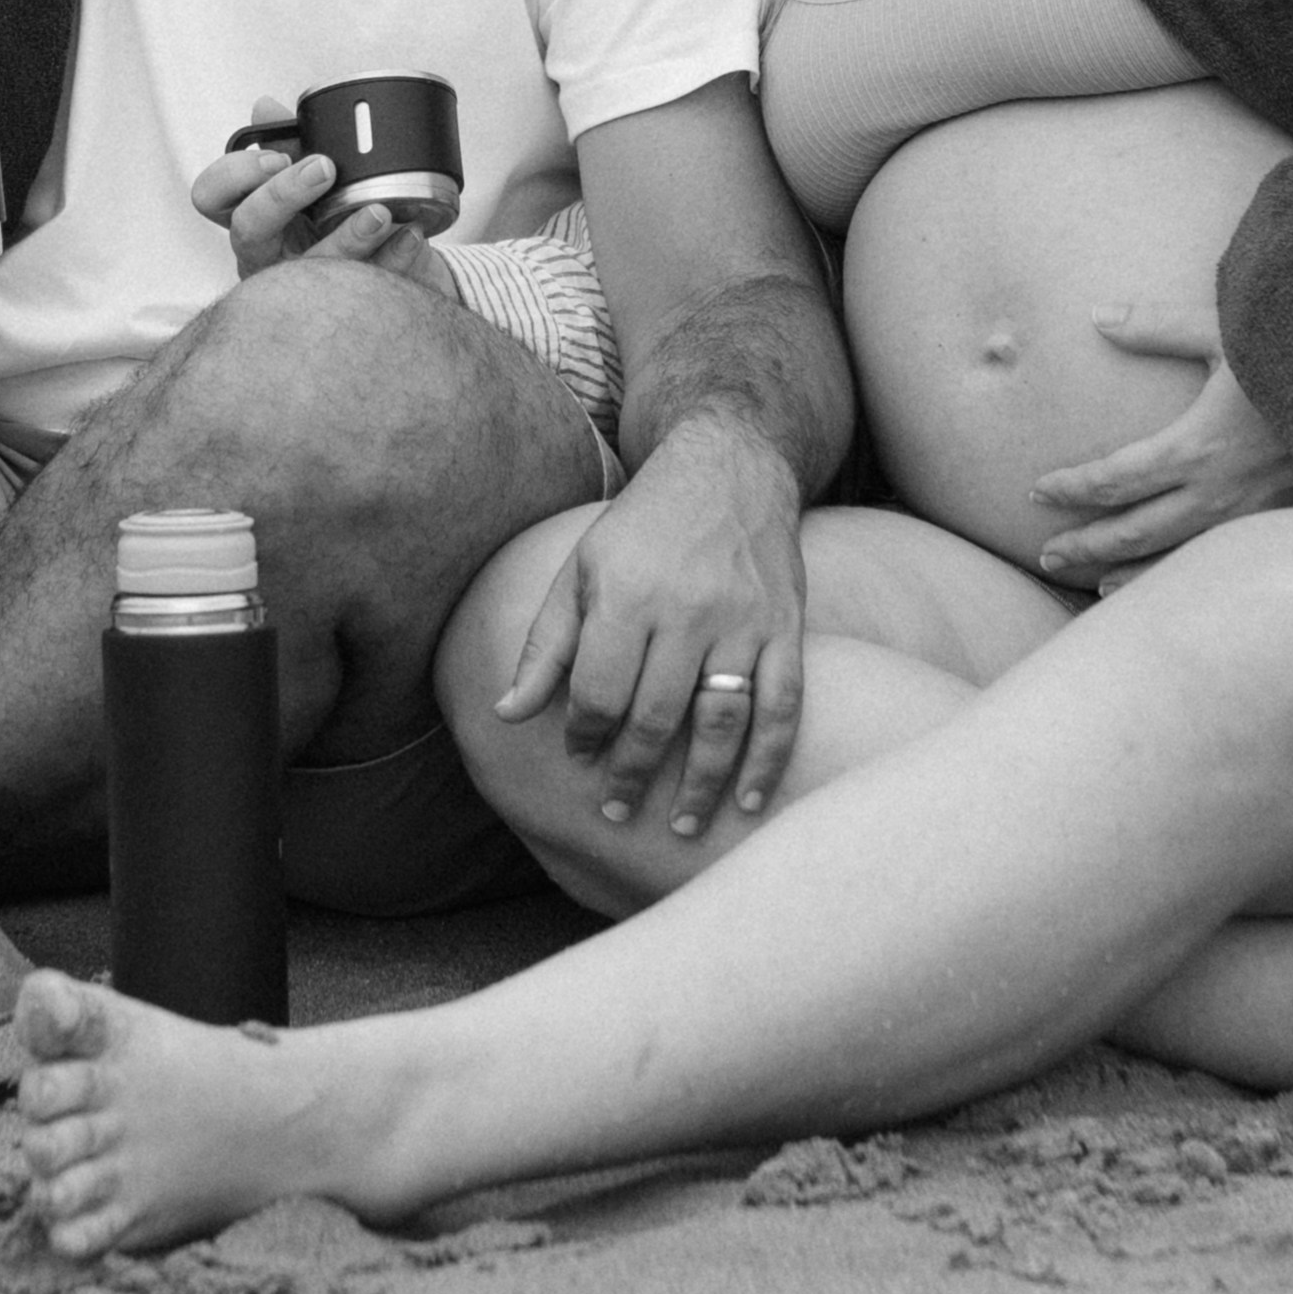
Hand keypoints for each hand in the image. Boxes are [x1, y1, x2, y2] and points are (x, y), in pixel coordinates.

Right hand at [187, 93, 460, 307]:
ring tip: (380, 211)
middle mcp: (264, 256)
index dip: (236, 174)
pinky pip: (364, 292)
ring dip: (345, 237)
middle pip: (248, 230)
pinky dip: (393, 260)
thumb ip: (288, 141)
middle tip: (324, 169)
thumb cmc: (332, 220)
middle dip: (282, 195)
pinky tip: (411, 236)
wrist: (383, 267)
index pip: (211, 196)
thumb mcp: (308, 180)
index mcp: (251, 218)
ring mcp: (298, 290)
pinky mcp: (342, 312)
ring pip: (307, 272)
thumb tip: (266, 107)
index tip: (277, 154)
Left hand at [490, 410, 806, 841]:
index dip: (585, 735)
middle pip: (656, 714)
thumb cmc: (643, 525)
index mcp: (627, 594)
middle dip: (632, 772)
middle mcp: (686, 609)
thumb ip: (546, 645)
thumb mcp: (581, 569)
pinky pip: (782, 705)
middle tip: (616, 812)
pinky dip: (769, 758)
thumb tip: (506, 714)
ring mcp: (743, 620)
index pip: (599, 690)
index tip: (581, 759)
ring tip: (682, 827)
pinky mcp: (786, 627)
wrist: (728, 466)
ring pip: (722, 719)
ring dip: (701, 783)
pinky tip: (750, 799)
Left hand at [1028, 301, 1292, 588]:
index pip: (1112, 479)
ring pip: (1172, 560)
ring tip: (1090, 582)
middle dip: (1083, 544)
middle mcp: (1217, 495)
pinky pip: (1217, 565)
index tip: (1038, 489)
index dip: (1070, 487)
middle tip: (1046, 554)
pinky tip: (1165, 584)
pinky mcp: (1282, 528)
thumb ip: (1156, 325)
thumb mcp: (1225, 329)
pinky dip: (1179, 578)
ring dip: (1125, 573)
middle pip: (1132, 531)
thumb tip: (1097, 315)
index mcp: (1195, 448)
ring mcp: (1251, 519)